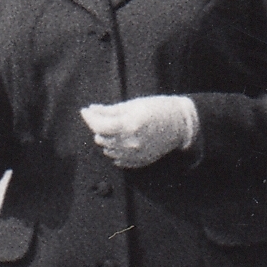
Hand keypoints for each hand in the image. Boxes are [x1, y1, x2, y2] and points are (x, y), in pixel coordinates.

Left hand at [80, 95, 199, 168]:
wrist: (181, 124)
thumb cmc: (158, 109)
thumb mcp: (133, 104)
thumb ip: (110, 110)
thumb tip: (91, 110)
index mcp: (129, 125)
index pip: (99, 126)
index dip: (89, 118)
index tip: (85, 111)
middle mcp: (130, 143)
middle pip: (101, 138)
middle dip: (99, 127)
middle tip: (105, 117)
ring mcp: (135, 155)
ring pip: (108, 150)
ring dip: (107, 139)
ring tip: (117, 128)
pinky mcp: (139, 162)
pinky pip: (118, 160)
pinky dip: (116, 150)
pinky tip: (122, 140)